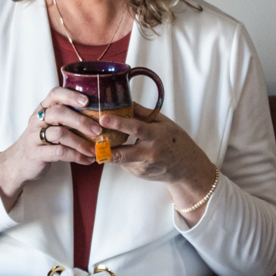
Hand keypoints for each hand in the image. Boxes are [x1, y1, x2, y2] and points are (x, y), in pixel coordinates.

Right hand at [0, 87, 103, 209]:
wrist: (18, 162)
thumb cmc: (42, 140)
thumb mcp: (51, 124)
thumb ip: (68, 117)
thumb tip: (102, 115)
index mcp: (43, 109)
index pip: (55, 94)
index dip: (71, 95)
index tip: (88, 101)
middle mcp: (37, 120)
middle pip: (59, 113)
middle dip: (81, 121)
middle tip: (98, 130)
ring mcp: (34, 137)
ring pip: (59, 133)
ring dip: (81, 142)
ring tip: (94, 149)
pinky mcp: (36, 154)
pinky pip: (59, 153)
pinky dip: (76, 156)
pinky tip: (87, 160)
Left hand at [104, 108, 220, 223]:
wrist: (186, 168)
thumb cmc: (176, 141)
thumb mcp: (164, 123)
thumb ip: (143, 113)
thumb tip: (124, 101)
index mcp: (156, 136)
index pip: (136, 128)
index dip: (118, 123)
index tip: (103, 118)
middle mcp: (149, 154)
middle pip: (120, 153)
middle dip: (103, 148)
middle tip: (89, 139)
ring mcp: (142, 167)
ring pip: (117, 158)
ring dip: (106, 150)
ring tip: (96, 141)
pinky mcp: (137, 174)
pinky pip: (122, 163)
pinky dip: (117, 155)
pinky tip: (118, 149)